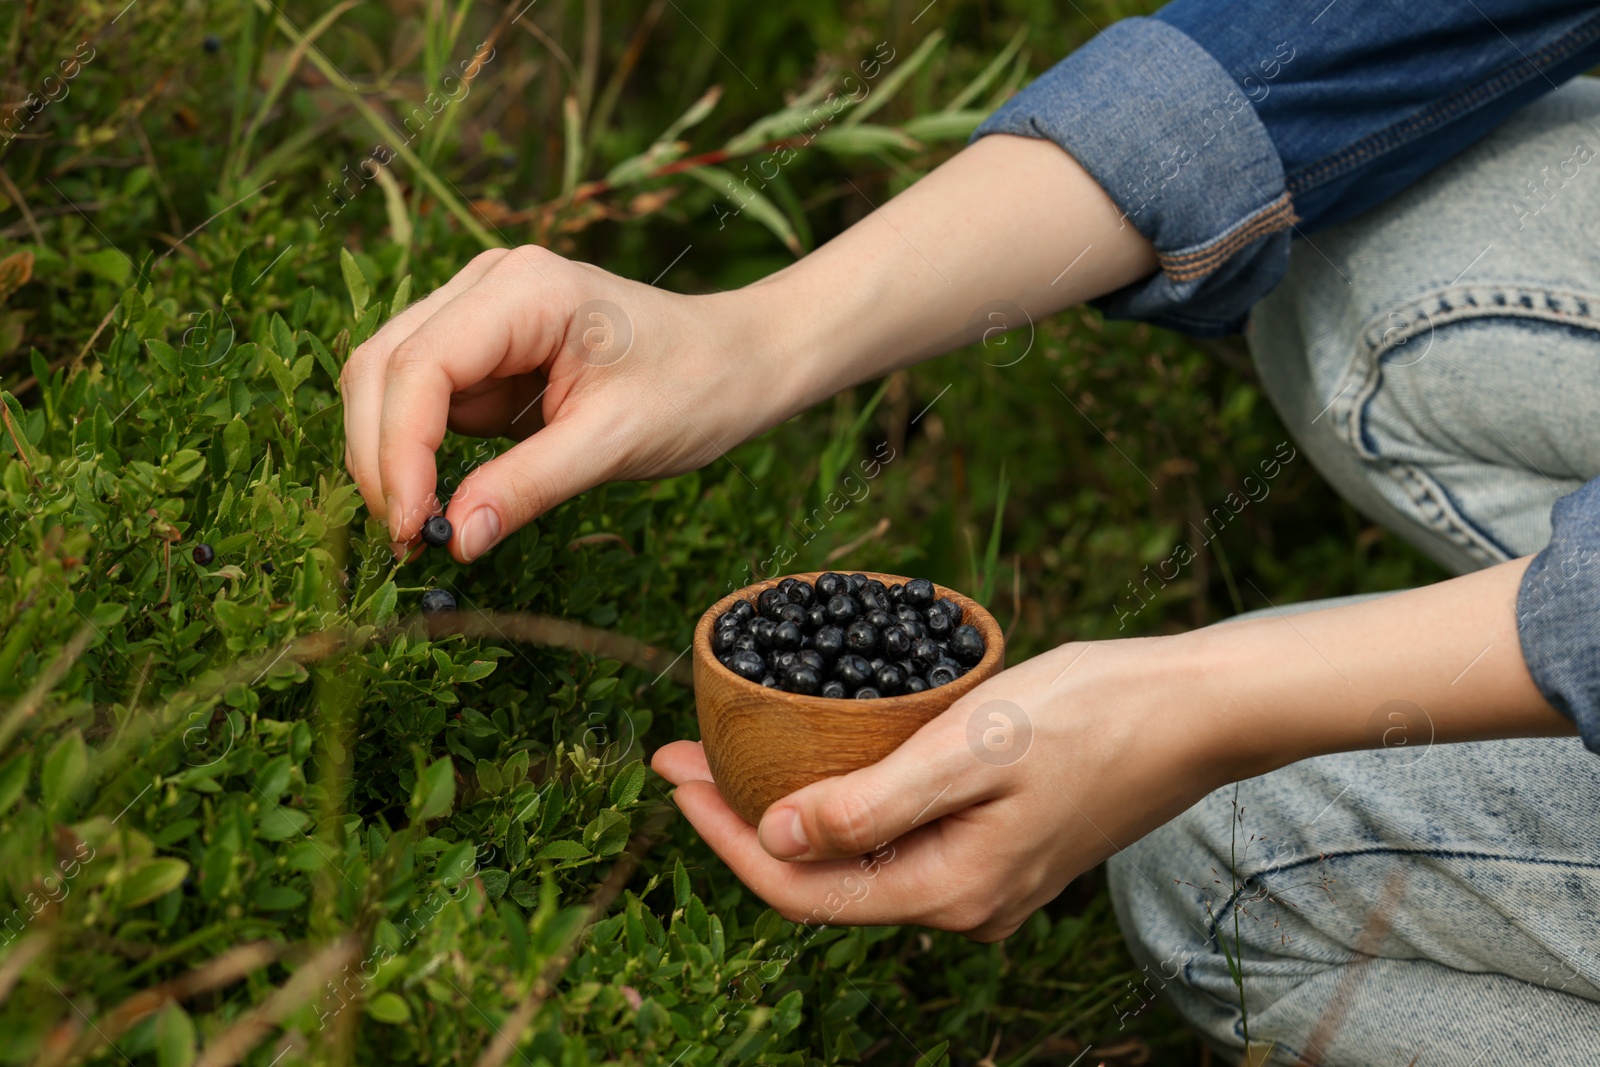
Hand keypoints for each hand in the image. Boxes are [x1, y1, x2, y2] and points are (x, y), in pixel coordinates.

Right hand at [340, 246, 796, 561]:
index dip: (400, 451)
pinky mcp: (486, 352)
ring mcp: (481, 313)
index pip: (421, 365)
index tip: (410, 528)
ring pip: (390, 383)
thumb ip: (531, 486)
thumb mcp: (618, 442)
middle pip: (383, 366)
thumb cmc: (695, 386)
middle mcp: (488, 286)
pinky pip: (426, 401)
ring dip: (392, 457)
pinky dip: (419, 454)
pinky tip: (443, 502)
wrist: (739, 362)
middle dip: (381, 456)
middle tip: (407, 541)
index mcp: (524, 289)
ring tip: (423, 529)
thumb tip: (453, 541)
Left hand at [653, 634, 1231, 940]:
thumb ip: (870, 805)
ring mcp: (985, 881)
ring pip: (858, 860)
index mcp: (950, 891)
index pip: (801, 888)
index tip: (671, 775)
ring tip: (733, 756)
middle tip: (684, 756)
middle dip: (743, 821)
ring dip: (791, 812)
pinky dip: (844, 806)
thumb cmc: (1091, 714)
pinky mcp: (1001, 849)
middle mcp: (964, 905)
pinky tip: (820, 762)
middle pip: (822, 880)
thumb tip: (773, 842)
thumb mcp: (970, 748)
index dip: (724, 837)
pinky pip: (898, 841)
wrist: (1194, 709)